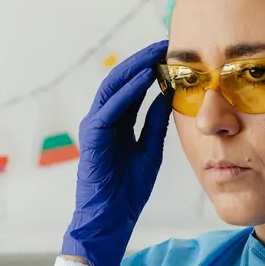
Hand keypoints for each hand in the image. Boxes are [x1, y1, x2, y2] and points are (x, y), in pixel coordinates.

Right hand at [62, 40, 171, 265]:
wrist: (109, 221)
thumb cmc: (127, 191)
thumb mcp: (150, 150)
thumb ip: (155, 123)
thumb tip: (170, 96)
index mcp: (117, 123)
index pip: (133, 87)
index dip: (151, 68)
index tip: (173, 54)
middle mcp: (103, 120)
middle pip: (121, 80)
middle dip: (142, 60)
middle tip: (166, 44)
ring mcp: (95, 127)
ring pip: (112, 87)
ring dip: (134, 68)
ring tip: (156, 53)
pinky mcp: (92, 138)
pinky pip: (109, 108)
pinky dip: (126, 91)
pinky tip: (144, 79)